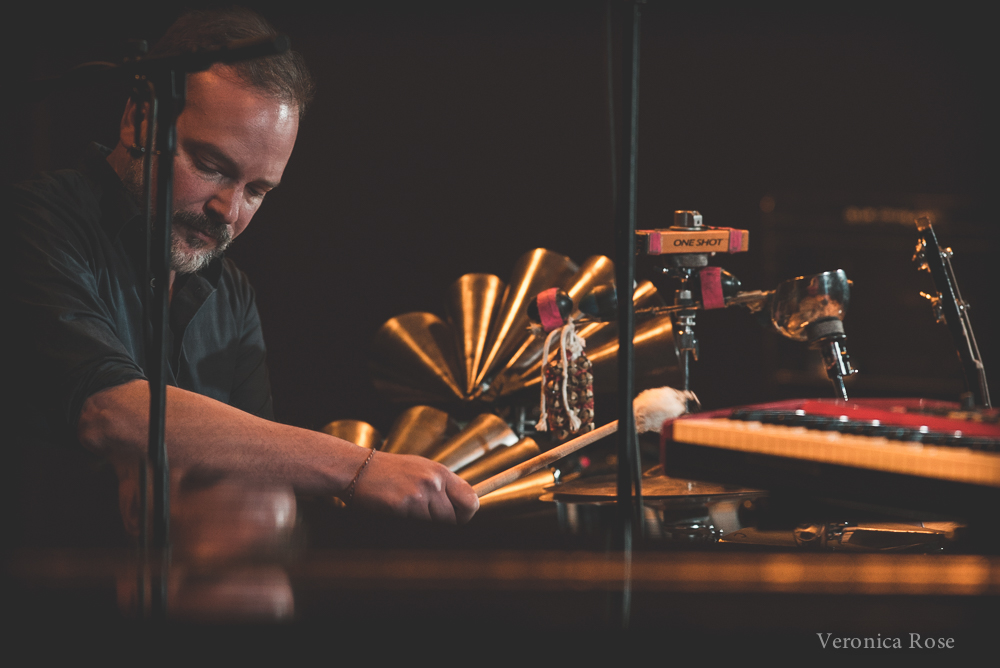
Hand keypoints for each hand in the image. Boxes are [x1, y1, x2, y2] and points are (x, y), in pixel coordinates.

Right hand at [349, 451, 478, 523]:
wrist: (356, 468)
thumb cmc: (389, 471)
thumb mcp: (420, 469)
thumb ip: (442, 485)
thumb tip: (464, 505)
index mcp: (440, 472)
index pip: (471, 500)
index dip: (466, 514)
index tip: (457, 517)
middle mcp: (433, 482)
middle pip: (454, 518)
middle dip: (443, 522)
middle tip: (425, 514)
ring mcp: (418, 494)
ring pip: (434, 524)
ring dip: (422, 522)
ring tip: (406, 506)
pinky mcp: (402, 506)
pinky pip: (415, 525)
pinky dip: (407, 522)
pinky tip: (395, 508)